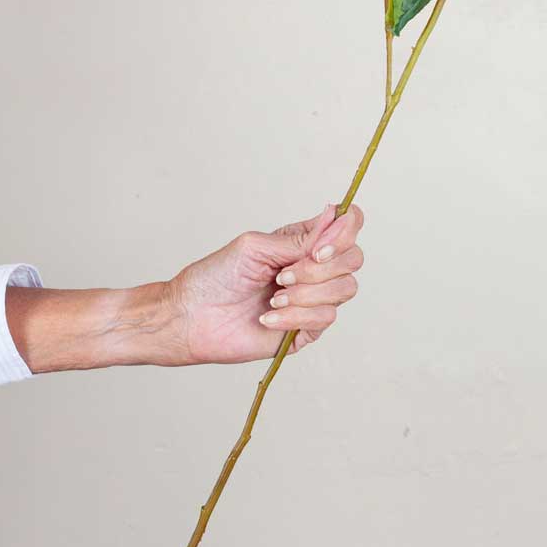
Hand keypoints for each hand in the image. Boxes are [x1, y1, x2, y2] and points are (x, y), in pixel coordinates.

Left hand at [166, 204, 364, 363]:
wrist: (192, 317)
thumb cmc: (216, 277)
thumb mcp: (256, 246)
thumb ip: (299, 238)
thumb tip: (333, 216)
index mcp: (304, 242)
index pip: (348, 225)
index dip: (345, 231)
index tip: (318, 247)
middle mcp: (314, 268)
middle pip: (354, 259)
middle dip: (320, 268)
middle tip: (283, 275)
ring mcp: (313, 299)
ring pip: (344, 290)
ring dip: (306, 293)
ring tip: (274, 296)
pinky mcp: (306, 330)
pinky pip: (324, 319)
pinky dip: (295, 315)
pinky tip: (269, 316)